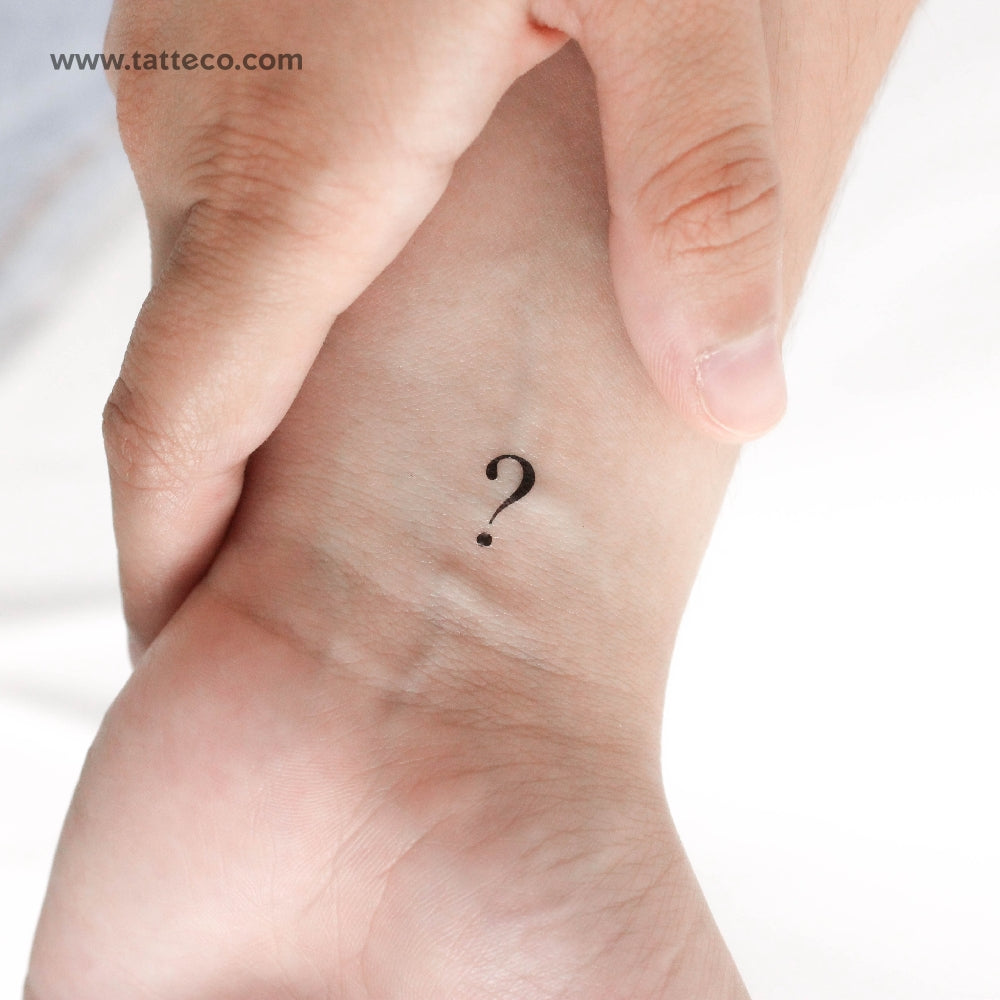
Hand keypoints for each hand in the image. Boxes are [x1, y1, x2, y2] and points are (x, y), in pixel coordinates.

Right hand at [104, 0, 787, 655]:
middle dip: (235, 497)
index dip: (176, 556)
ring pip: (221, 294)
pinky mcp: (234, 49)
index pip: (179, 419)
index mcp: (301, 163)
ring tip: (352, 480)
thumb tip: (742, 398)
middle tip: (315, 590)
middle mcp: (218, 136)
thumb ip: (703, 191)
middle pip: (199, 374)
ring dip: (273, 397)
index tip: (194, 645)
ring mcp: (209, 84)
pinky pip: (243, 217)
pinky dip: (290, 299)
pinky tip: (373, 307)